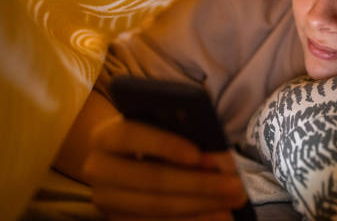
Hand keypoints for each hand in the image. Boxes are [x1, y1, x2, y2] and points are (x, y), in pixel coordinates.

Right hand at [82, 116, 246, 220]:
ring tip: (234, 201)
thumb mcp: (165, 126)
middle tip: (237, 185)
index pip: (132, 135)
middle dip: (199, 183)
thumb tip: (218, 162)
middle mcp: (98, 168)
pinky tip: (218, 215)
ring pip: (157, 207)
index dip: (165, 145)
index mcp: (107, 135)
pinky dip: (192, 220)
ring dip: (201, 205)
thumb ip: (184, 134)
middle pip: (151, 178)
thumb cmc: (156, 134)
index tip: (199, 156)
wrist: (127, 158)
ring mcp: (105, 200)